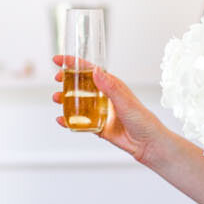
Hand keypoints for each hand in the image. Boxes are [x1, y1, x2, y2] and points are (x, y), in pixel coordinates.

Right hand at [49, 61, 164, 162]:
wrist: (147, 143)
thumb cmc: (142, 119)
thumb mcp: (124, 101)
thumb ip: (109, 87)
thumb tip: (96, 71)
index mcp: (111, 85)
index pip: (90, 71)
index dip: (74, 63)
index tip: (59, 59)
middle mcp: (104, 97)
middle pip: (80, 85)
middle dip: (67, 80)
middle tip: (57, 79)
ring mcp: (99, 111)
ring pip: (78, 103)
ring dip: (65, 100)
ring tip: (57, 99)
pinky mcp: (97, 126)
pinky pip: (80, 122)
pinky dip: (69, 121)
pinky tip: (61, 120)